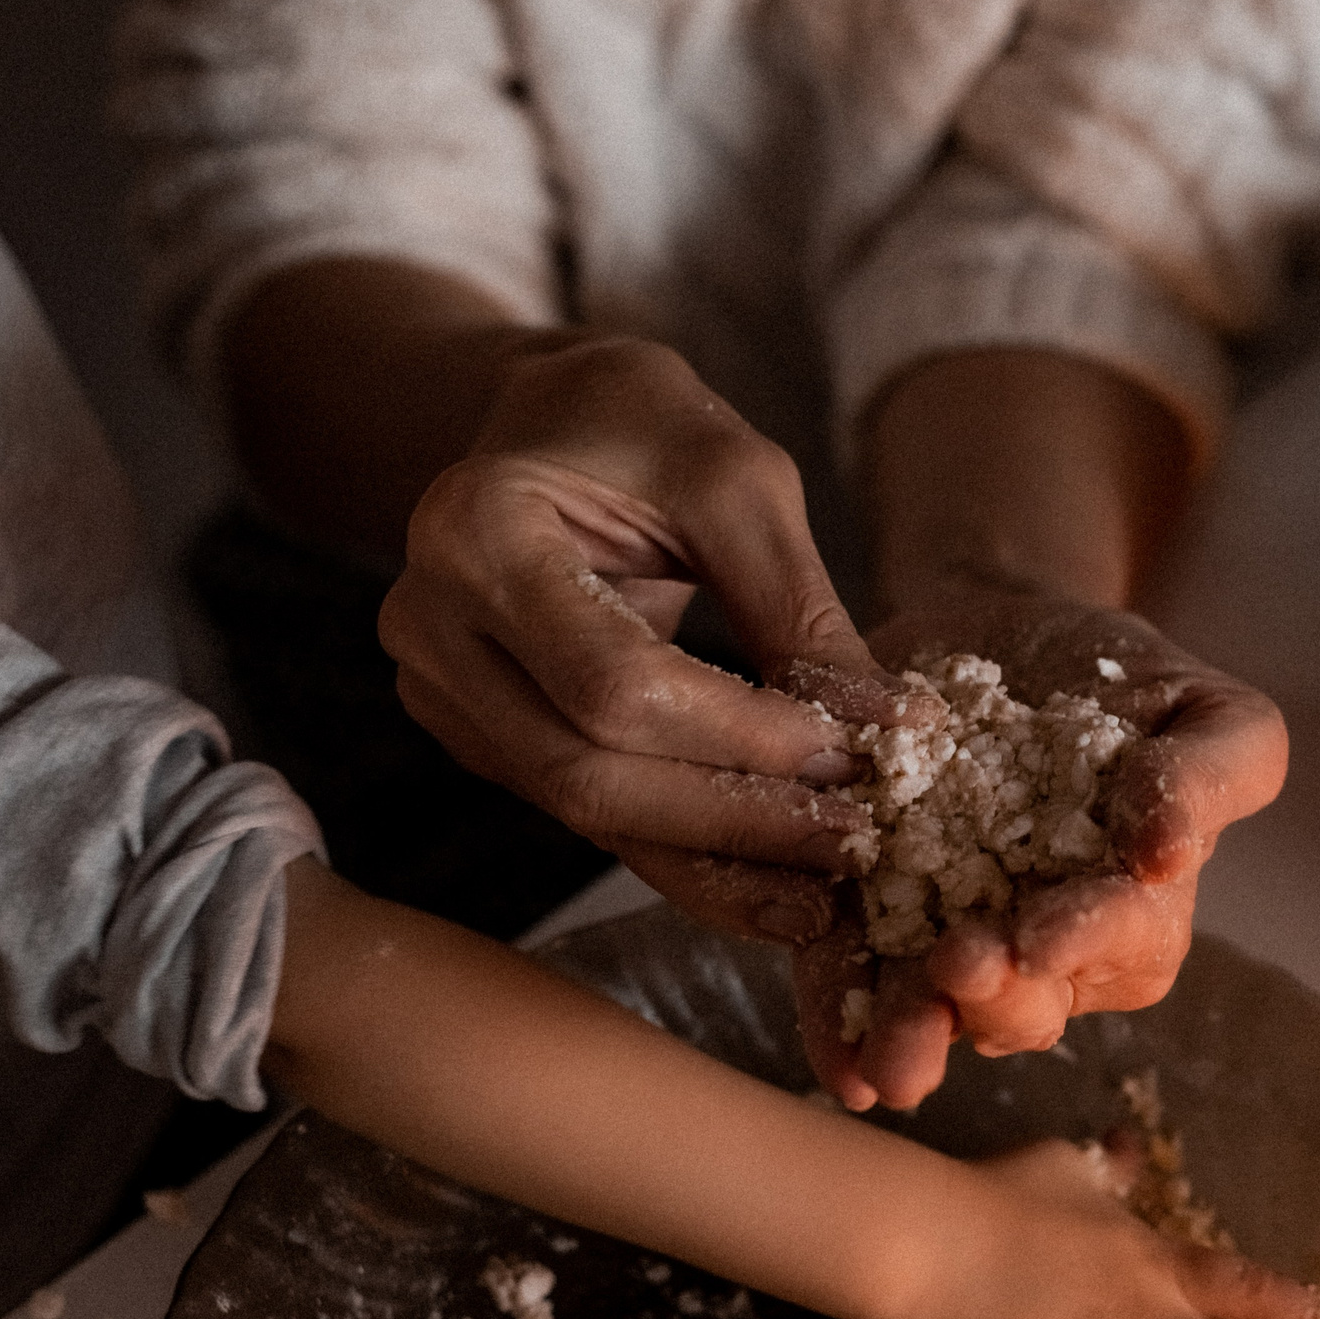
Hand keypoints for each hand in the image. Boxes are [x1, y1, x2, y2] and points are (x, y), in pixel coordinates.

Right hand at [376, 334, 924, 942]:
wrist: (544, 425)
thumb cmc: (640, 428)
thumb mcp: (736, 479)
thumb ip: (797, 606)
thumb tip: (888, 729)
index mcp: (475, 535)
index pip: (616, 683)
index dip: (739, 736)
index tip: (855, 757)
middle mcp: (432, 628)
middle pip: (587, 773)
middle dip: (734, 819)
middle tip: (858, 844)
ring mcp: (445, 695)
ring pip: (585, 815)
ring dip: (717, 863)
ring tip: (830, 893)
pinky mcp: (484, 739)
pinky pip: (590, 816)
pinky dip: (687, 859)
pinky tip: (774, 892)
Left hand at [794, 586, 1287, 1108]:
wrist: (1000, 631)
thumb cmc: (1120, 680)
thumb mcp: (1199, 707)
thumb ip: (1214, 772)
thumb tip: (1171, 854)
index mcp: (1133, 909)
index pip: (1123, 938)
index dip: (1084, 940)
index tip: (1042, 938)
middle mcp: (1044, 945)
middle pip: (1028, 999)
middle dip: (992, 999)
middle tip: (956, 972)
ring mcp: (952, 940)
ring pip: (941, 1006)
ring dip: (914, 1033)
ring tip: (889, 1057)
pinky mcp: (864, 919)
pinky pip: (851, 976)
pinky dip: (841, 1021)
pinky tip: (839, 1065)